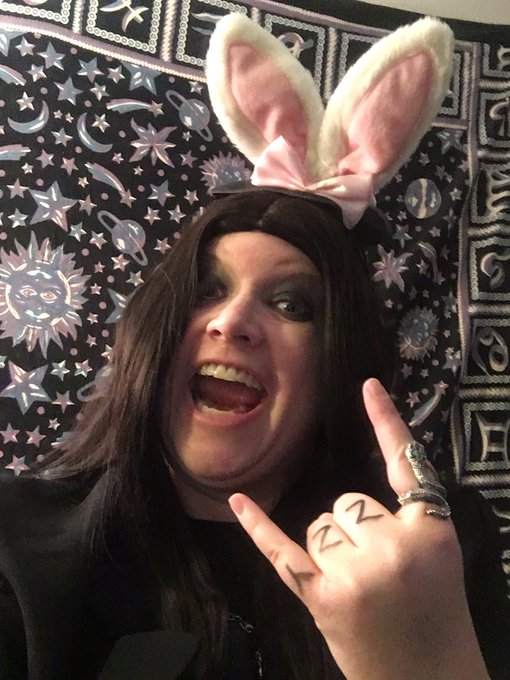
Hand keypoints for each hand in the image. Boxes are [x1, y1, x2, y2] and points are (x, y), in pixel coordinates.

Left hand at [229, 378, 488, 679]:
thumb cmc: (436, 613)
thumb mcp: (440, 555)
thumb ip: (410, 515)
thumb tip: (360, 487)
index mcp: (430, 531)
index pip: (406, 464)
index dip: (386, 421)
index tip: (367, 385)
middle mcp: (393, 548)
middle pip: (347, 502)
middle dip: (355, 529)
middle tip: (377, 570)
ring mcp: (355, 576)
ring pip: (320, 523)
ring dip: (331, 548)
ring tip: (358, 585)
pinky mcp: (321, 599)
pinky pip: (283, 551)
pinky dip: (259, 526)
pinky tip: (239, 501)